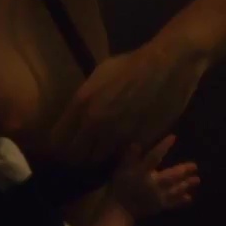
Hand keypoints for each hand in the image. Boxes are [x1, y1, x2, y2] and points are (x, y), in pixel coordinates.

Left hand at [48, 41, 207, 164]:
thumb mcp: (98, 76)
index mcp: (82, 103)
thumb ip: (84, 98)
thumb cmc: (131, 65)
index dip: (58, 146)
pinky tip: (121, 148)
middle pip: (75, 156)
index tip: (61, 147)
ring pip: (98, 160)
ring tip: (100, 151)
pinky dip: (120, 157)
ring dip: (97, 158)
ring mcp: (118, 135)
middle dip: (75, 157)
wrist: (167, 67)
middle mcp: (95, 123)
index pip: (58, 139)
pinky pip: (122, 158)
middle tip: (81, 153)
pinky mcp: (139, 142)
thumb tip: (77, 114)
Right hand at [110, 134, 199, 217]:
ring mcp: (158, 196)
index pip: (153, 157)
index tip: (173, 137)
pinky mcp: (160, 206)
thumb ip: (129, 157)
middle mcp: (152, 183)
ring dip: (186, 184)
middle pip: (170, 176)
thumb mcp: (121, 169)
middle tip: (195, 166)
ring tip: (197, 180)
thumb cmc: (120, 186)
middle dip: (182, 170)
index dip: (163, 147)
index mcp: (142, 172)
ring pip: (175, 189)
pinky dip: (181, 200)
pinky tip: (189, 198)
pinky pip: (173, 203)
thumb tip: (136, 144)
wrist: (120, 209)